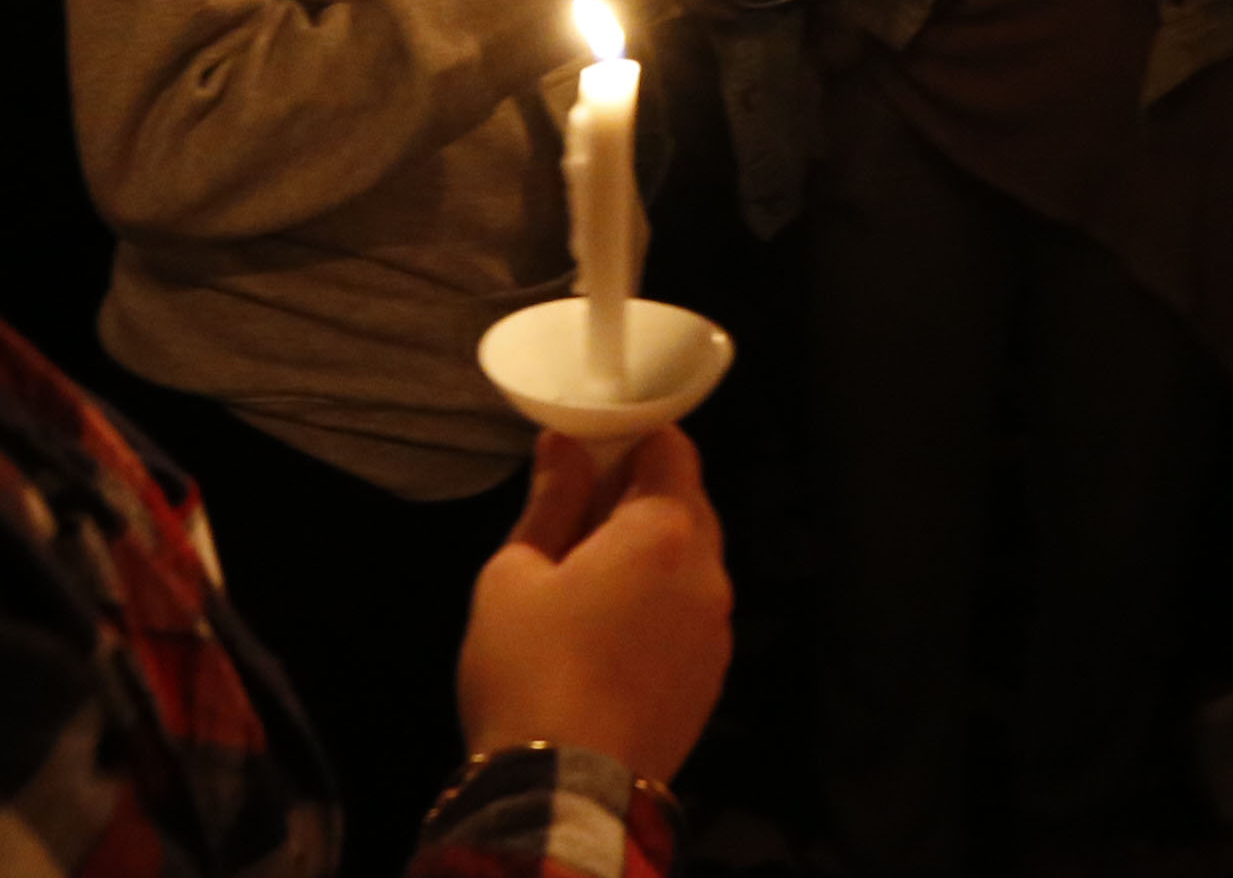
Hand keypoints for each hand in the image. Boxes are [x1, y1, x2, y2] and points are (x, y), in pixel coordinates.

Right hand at [458, 425, 731, 786]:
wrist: (564, 791)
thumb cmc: (529, 671)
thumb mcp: (515, 574)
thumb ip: (551, 501)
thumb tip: (563, 444)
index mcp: (664, 532)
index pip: (671, 448)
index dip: (630, 439)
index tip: (589, 450)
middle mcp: (709, 572)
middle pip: (688, 503)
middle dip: (640, 496)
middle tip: (578, 515)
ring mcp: (717, 629)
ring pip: (693, 561)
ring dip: (652, 553)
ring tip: (589, 579)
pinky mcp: (712, 676)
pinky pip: (693, 613)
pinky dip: (662, 603)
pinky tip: (612, 631)